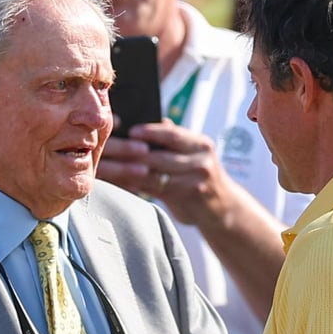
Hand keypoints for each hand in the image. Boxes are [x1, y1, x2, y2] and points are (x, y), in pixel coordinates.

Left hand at [98, 121, 238, 227]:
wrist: (222, 208)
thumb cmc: (199, 177)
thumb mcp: (193, 154)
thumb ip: (173, 141)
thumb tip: (144, 125)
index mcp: (200, 144)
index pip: (173, 134)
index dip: (151, 132)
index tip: (131, 131)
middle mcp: (201, 161)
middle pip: (160, 156)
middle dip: (133, 153)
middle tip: (111, 150)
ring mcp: (195, 181)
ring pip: (155, 174)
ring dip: (130, 171)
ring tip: (110, 166)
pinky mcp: (187, 198)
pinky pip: (156, 190)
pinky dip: (138, 186)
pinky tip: (124, 182)